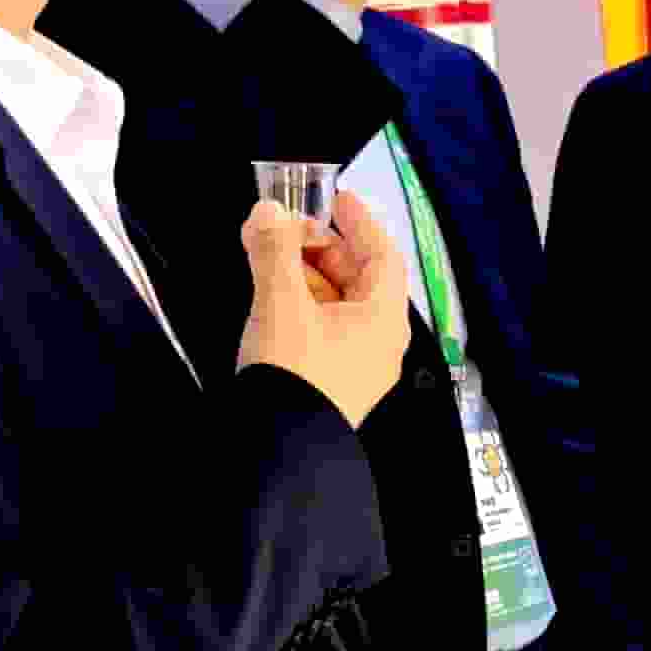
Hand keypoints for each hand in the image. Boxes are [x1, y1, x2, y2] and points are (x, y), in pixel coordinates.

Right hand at [239, 191, 408, 425]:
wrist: (276, 452)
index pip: (383, 256)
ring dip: (306, 276)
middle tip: (286, 229)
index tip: (336, 198)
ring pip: (338, 306)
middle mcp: (379, 342)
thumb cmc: (292, 369)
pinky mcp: (331, 384)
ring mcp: (357, 367)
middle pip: (359, 280)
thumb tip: (268, 210)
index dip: (360, 223)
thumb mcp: (280, 304)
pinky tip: (273, 296)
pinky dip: (302, 305)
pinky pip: (324, 330)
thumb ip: (274, 251)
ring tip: (270, 256)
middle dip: (322, 248)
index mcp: (383, 319)